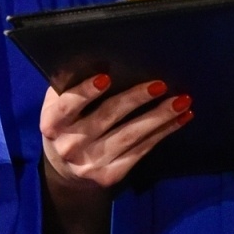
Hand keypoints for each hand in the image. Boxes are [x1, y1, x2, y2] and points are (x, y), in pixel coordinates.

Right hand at [41, 75, 192, 191]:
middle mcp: (70, 145)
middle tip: (160, 85)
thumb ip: (69, 87)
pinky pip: (141, 151)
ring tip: (181, 101)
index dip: (86, 92)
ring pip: (130, 136)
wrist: (65, 170)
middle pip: (107, 118)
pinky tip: (179, 120)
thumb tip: (100, 59)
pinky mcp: (110, 175)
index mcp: (53, 123)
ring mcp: (91, 163)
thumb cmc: (66, 124)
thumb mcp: (57, 107)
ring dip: (159, 117)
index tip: (106, 77)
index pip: (68, 106)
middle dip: (135, 99)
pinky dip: (162, 133)